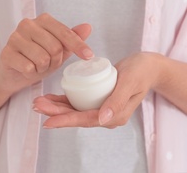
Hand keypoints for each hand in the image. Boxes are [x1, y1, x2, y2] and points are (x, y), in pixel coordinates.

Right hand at [0, 13, 92, 94]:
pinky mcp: (6, 53)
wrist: (15, 74)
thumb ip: (73, 38)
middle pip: (55, 47)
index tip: (89, 56)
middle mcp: (27, 24)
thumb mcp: (60, 49)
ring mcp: (14, 37)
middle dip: (55, 61)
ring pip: (42, 58)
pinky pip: (28, 67)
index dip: (78, 46)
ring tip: (36, 66)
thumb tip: (88, 27)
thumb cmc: (39, 58)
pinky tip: (25, 69)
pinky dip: (31, 73)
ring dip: (42, 68)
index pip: (65, 33)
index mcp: (43, 20)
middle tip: (48, 63)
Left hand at [32, 52, 161, 128]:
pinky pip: (79, 103)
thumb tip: (102, 119)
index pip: (86, 120)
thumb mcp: (130, 81)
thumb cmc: (141, 71)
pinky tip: (52, 98)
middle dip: (56, 113)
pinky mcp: (99, 99)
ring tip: (39, 102)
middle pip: (77, 116)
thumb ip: (117, 100)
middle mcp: (107, 115)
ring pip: (76, 110)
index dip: (66, 120)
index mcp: (115, 115)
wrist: (149, 66)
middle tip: (36, 106)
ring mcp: (103, 108)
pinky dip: (65, 101)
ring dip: (57, 107)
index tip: (48, 121)